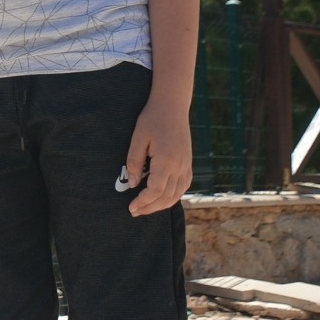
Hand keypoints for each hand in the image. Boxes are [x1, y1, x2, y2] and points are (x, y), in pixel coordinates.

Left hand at [124, 97, 192, 215]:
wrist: (172, 106)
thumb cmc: (152, 119)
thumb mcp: (138, 137)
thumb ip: (134, 162)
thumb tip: (132, 185)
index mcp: (166, 161)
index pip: (155, 191)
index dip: (143, 202)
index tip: (131, 207)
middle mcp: (179, 167)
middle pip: (166, 197)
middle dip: (150, 207)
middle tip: (135, 212)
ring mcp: (186, 166)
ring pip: (177, 194)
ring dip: (161, 205)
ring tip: (146, 208)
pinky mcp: (188, 163)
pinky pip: (183, 186)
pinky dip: (173, 196)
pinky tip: (162, 198)